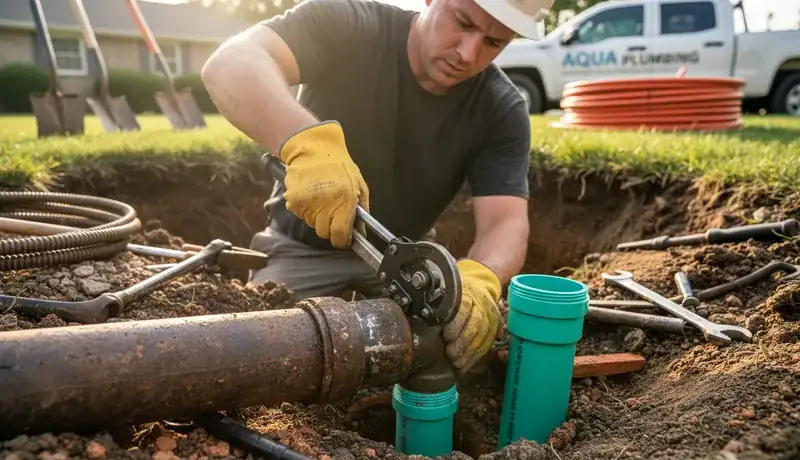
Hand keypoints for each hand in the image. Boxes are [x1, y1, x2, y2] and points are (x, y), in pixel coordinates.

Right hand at [278, 121, 369, 248]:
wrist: (313, 148)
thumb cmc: (339, 166)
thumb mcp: (359, 185)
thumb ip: (361, 210)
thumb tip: (361, 232)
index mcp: (344, 201)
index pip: (340, 234)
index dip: (342, 240)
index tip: (343, 238)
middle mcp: (325, 205)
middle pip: (324, 233)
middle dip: (329, 227)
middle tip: (332, 212)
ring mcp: (307, 204)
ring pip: (311, 224)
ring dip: (317, 217)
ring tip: (321, 199)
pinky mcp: (293, 201)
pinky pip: (301, 215)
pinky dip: (305, 209)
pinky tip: (310, 195)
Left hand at [442, 259, 501, 373]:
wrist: (478, 286)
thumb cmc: (455, 293)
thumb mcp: (445, 293)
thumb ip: (437, 305)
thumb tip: (418, 319)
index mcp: (466, 291)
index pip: (464, 306)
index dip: (456, 323)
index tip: (447, 336)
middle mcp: (481, 301)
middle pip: (476, 322)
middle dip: (463, 341)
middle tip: (451, 354)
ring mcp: (490, 314)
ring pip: (483, 334)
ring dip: (469, 352)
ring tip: (457, 363)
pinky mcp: (494, 326)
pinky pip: (487, 343)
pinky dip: (476, 356)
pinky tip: (466, 365)